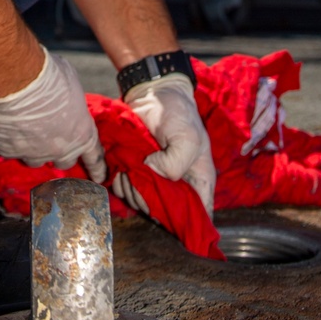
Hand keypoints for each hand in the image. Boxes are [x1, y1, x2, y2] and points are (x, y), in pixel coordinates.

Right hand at [0, 49, 106, 182]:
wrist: (18, 80)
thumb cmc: (50, 76)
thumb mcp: (72, 86)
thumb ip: (72, 104)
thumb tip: (65, 103)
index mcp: (82, 133)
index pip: (94, 157)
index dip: (97, 168)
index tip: (99, 178)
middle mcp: (61, 149)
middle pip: (64, 162)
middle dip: (60, 153)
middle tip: (52, 140)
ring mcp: (35, 154)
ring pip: (36, 160)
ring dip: (34, 150)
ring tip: (27, 130)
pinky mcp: (11, 151)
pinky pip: (12, 151)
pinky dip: (10, 142)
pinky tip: (8, 127)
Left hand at [116, 74, 214, 215]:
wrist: (152, 93)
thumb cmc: (178, 113)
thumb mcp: (187, 136)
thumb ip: (176, 163)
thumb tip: (152, 174)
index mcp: (199, 182)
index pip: (199, 217)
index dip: (188, 226)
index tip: (170, 215)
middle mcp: (179, 187)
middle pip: (165, 215)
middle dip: (150, 203)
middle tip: (143, 178)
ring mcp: (157, 182)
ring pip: (143, 205)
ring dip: (132, 192)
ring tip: (132, 169)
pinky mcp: (137, 174)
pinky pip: (127, 192)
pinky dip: (121, 185)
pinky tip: (122, 170)